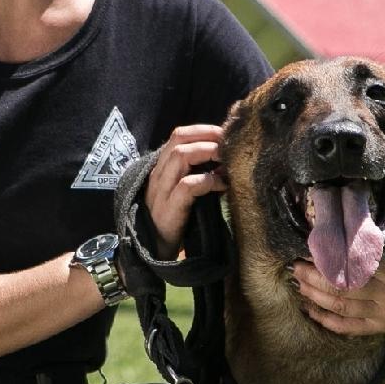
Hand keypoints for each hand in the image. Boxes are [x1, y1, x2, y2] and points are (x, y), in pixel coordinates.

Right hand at [146, 124, 228, 256]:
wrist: (155, 253)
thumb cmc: (175, 220)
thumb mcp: (182, 191)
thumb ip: (196, 174)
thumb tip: (225, 159)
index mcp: (161, 168)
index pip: (178, 136)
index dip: (202, 130)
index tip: (224, 133)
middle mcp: (158, 175)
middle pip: (178, 140)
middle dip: (207, 137)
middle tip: (229, 143)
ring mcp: (161, 192)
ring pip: (180, 156)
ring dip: (207, 153)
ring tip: (226, 160)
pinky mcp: (169, 209)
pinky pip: (187, 186)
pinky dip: (208, 181)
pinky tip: (222, 185)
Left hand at [292, 184, 384, 335]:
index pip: (354, 265)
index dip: (329, 262)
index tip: (308, 253)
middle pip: (343, 288)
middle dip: (314, 280)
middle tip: (295, 269)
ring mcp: (384, 312)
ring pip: (342, 308)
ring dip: (316, 298)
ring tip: (299, 285)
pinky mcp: (381, 325)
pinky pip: (349, 327)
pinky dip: (327, 320)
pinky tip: (311, 310)